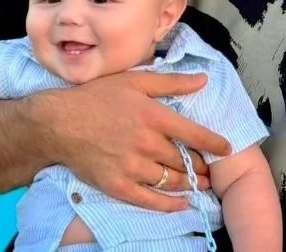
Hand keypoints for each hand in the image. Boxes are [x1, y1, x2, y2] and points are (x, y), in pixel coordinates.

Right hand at [42, 71, 230, 211]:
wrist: (59, 122)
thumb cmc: (98, 96)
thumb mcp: (134, 80)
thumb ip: (171, 82)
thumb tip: (203, 80)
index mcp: (153, 115)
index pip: (193, 134)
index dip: (214, 143)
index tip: (226, 148)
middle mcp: (146, 143)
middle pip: (184, 160)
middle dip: (200, 165)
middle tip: (209, 168)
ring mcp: (132, 166)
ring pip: (171, 180)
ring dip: (189, 183)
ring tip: (198, 183)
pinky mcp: (118, 185)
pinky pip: (150, 200)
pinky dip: (169, 204)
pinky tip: (180, 203)